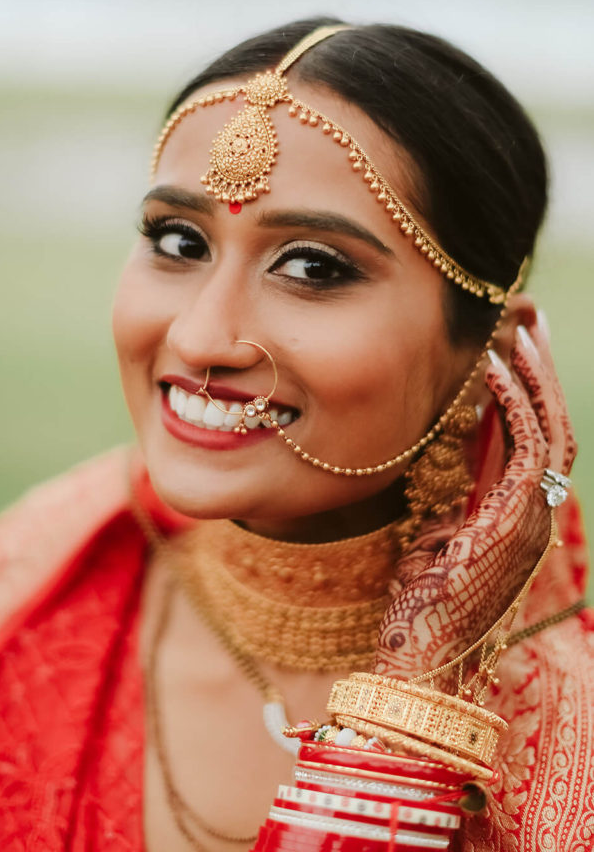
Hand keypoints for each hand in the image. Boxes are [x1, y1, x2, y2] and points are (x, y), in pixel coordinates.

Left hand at [374, 316, 575, 680]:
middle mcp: (536, 513)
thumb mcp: (439, 530)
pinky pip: (528, 445)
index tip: (515, 342)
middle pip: (555, 423)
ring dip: (534, 373)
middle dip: (542, 367)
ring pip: (551, 427)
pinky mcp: (516, 519)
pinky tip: (494, 367)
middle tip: (528, 317)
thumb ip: (454, 488)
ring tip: (515, 327)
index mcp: (519, 515)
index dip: (532, 386)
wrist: (421, 657)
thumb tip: (445, 439)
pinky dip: (516, 402)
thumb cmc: (419, 602)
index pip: (538, 437)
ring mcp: (532, 517)